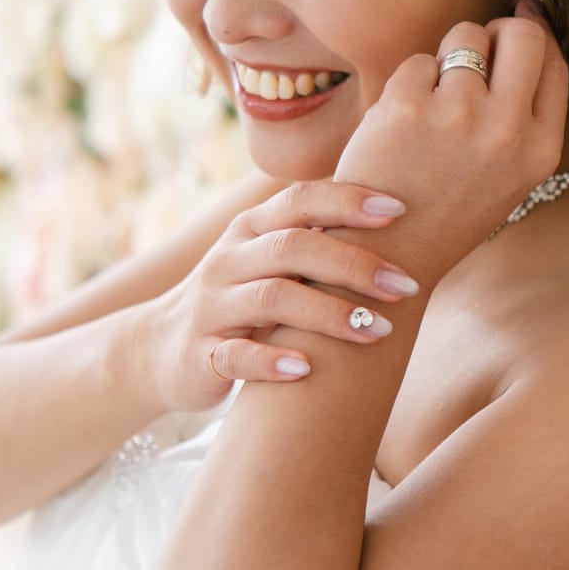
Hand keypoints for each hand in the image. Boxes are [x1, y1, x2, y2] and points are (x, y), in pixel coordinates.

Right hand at [141, 182, 425, 411]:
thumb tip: (408, 214)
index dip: (348, 201)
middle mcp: (229, 261)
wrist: (159, 349)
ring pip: (272, 299)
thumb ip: (321, 238)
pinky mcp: (199, 355)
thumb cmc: (244, 298)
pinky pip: (235, 356)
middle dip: (354, 265)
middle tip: (406, 286)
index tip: (400, 211)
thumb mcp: (273, 261)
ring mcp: (211, 307)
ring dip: (329, 314)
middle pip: (292, 248)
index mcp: (252, 230)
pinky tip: (306, 369)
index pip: (299, 200)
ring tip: (378, 331)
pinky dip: (270, 362)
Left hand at [331, 0, 568, 279]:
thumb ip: (526, 111)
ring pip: (466, 36)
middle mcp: (507, 130)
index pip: (554, 63)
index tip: (521, 24)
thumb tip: (529, 21)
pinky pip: (418, 62)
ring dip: (450, 55)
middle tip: (480, 51)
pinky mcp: (407, 106)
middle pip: (523, 33)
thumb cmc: (451, 208)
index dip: (538, 36)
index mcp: (541, 149)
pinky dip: (411, 83)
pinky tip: (404, 122)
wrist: (390, 254)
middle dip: (501, 29)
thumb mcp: (513, 173)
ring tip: (437, 97)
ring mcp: (458, 115)